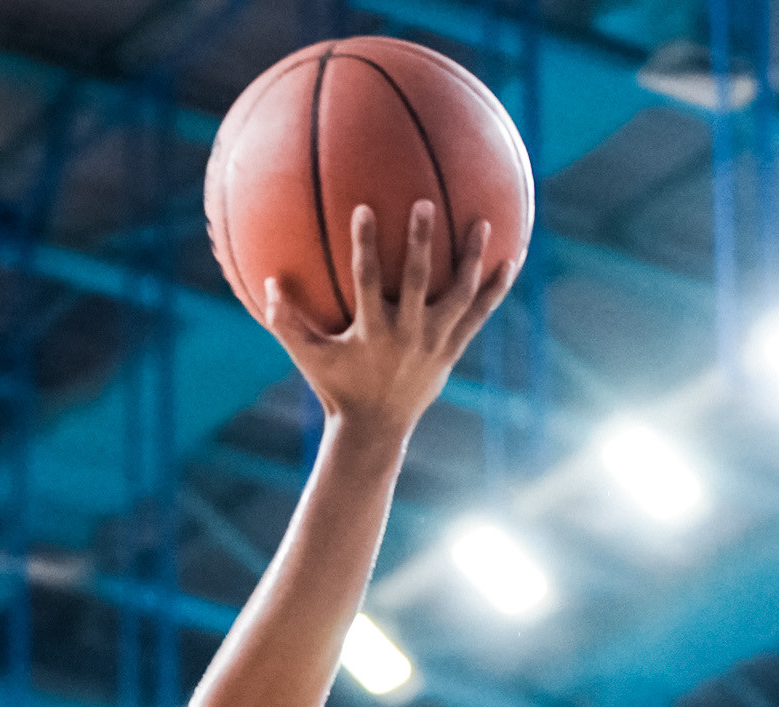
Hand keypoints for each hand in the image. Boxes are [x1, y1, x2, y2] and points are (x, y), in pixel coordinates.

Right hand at [265, 201, 516, 437]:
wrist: (376, 431)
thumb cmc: (338, 388)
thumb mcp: (308, 359)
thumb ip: (286, 323)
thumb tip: (267, 283)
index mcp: (372, 332)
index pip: (368, 280)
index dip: (366, 246)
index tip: (364, 209)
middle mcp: (407, 334)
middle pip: (419, 280)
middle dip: (422, 241)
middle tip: (424, 204)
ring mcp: (435, 342)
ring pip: (459, 295)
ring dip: (472, 258)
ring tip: (483, 223)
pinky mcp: (453, 349)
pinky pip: (479, 315)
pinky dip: (496, 290)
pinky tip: (511, 261)